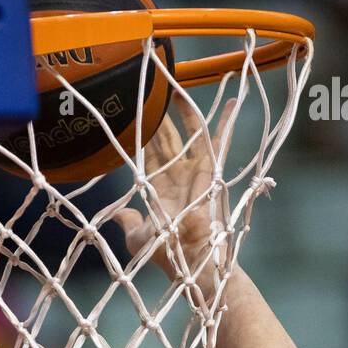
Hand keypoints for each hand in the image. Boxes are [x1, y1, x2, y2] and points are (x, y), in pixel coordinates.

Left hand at [114, 98, 237, 286]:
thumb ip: (129, 222)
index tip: (132, 115)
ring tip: (175, 87)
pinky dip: (226, 122)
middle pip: (166, 138)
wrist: (189, 260)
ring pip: (189, 134)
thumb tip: (116, 214)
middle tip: (151, 91)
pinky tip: (232, 101)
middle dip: (159, 117)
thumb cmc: (164, 254)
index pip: (148, 154)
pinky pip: (220, 142)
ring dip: (184, 111)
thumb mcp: (138, 239)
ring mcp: (195, 171)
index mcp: (158, 188)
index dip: (140, 136)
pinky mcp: (212, 171)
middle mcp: (177, 175)